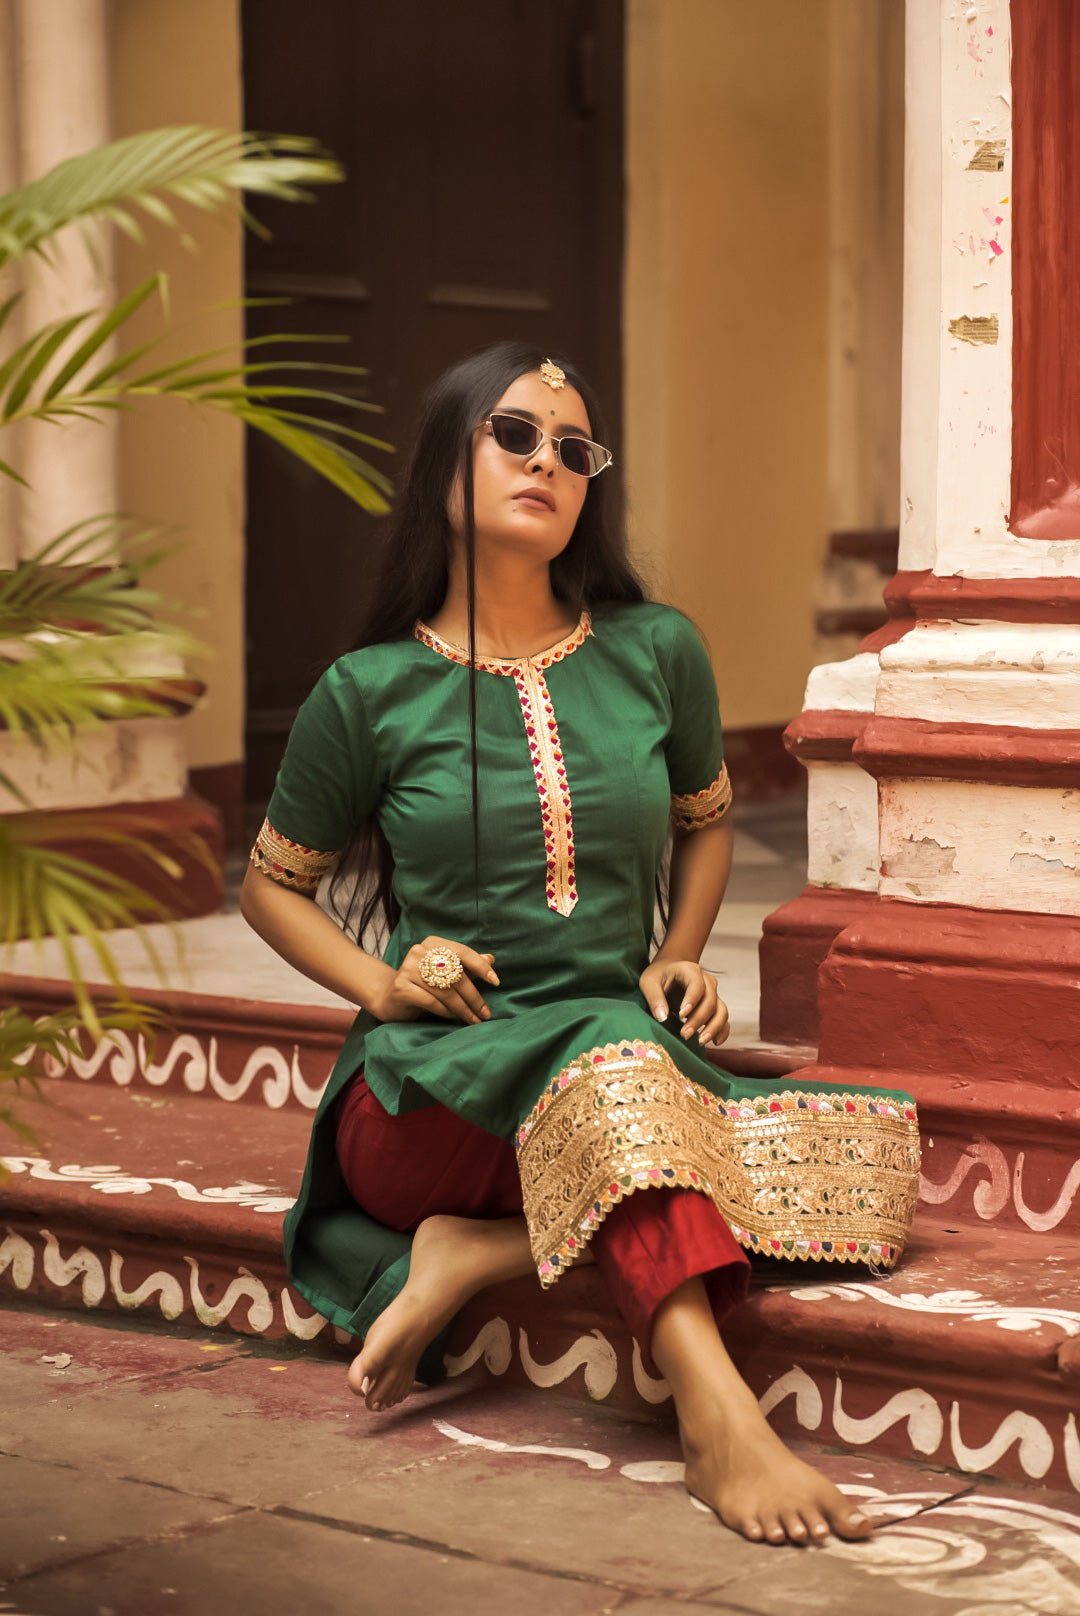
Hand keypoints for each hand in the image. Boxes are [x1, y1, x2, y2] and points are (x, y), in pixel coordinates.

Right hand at [368, 937, 498, 1026]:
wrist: (391, 998)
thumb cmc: (425, 985)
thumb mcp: (447, 973)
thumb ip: (467, 966)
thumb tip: (491, 959)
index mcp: (433, 943)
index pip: (462, 952)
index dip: (481, 967)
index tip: (496, 982)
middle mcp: (419, 951)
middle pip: (456, 975)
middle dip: (474, 997)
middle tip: (485, 1013)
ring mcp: (408, 968)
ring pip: (445, 991)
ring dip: (463, 1009)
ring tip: (473, 1020)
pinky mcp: (401, 986)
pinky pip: (431, 1001)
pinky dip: (445, 1011)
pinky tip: (453, 1017)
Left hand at [639, 959, 729, 1046]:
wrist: (668, 972)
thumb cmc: (658, 976)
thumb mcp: (649, 982)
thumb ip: (654, 997)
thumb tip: (662, 1017)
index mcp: (690, 970)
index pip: (697, 985)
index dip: (692, 1000)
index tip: (681, 1015)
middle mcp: (706, 981)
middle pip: (710, 1000)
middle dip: (698, 1019)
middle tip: (685, 1035)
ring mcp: (713, 994)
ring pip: (721, 1011)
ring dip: (713, 1028)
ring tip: (700, 1041)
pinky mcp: (715, 1006)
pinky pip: (723, 1019)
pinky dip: (722, 1031)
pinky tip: (715, 1042)